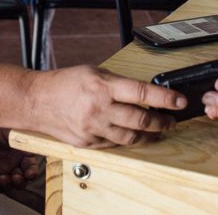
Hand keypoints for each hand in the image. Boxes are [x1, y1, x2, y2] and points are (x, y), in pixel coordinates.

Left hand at [0, 123, 39, 189]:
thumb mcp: (11, 131)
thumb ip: (24, 139)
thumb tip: (39, 143)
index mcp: (20, 152)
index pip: (31, 166)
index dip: (32, 172)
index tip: (29, 174)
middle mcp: (11, 162)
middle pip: (22, 179)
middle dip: (20, 182)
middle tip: (15, 177)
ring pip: (8, 184)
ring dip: (7, 185)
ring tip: (2, 178)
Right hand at [31, 65, 185, 147]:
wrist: (38, 100)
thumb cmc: (66, 83)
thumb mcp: (95, 73)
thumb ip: (119, 84)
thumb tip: (145, 93)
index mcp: (103, 86)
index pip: (143, 92)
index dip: (165, 98)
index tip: (180, 101)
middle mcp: (99, 108)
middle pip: (141, 119)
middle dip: (162, 122)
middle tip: (172, 121)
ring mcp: (94, 128)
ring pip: (131, 137)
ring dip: (149, 135)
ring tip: (158, 132)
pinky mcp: (88, 143)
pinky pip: (115, 144)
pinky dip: (127, 140)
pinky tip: (133, 135)